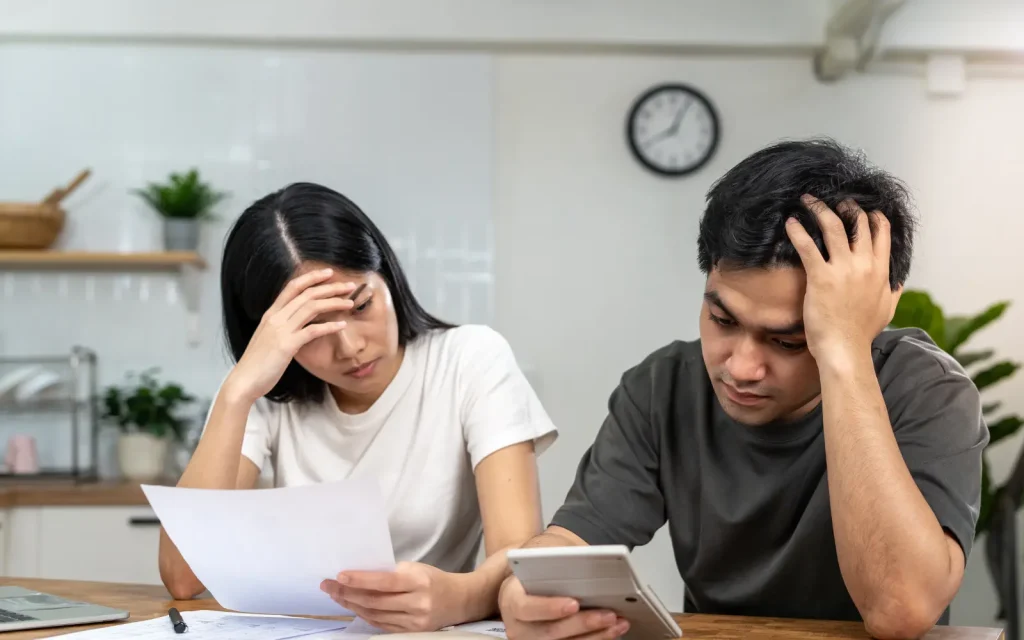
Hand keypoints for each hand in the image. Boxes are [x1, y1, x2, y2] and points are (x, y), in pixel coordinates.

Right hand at [225, 268, 355, 402]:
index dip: (311, 277)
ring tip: (350, 302)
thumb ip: (281, 326)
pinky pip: (312, 330)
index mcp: (271, 314)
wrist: (244, 380)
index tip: (329, 273)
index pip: (293, 287)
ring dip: (334, 302)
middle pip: (307, 294)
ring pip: (311, 307)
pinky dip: (330, 326)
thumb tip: (298, 322)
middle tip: (349, 285)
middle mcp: (275, 317)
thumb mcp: (268, 337)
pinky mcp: (287, 345)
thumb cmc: (257, 363)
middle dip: (330, 287)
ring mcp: (281, 330)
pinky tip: (342, 325)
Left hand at [320, 562, 461, 632]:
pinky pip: (381, 624)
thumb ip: (391, 573)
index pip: (384, 582)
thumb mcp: (415, 569)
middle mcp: (417, 603)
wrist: (458, 600)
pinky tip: (353, 607)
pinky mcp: (411, 632)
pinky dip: (365, 615)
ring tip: (336, 595)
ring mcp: (414, 621)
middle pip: (375, 601)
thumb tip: (359, 576)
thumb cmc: (433, 579)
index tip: (340, 576)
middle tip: (328, 586)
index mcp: (418, 581)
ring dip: (352, 605)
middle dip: (348, 593)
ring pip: (375, 614)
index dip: (360, 580)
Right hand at [498, 575, 629, 639]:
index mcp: (511, 599)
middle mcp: (518, 627)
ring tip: (618, 622)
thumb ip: (558, 562)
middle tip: (609, 614)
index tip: (574, 603)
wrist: (531, 583)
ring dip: (596, 636)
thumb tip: (589, 564)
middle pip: (551, 632)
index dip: (550, 607)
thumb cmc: (538, 570)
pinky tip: (613, 631)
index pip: (527, 607)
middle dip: (583, 624)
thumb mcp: (542, 557)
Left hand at [785, 195, 898, 362]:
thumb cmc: (861, 333)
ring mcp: (843, 269)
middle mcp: (865, 265)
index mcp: (881, 271)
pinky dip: (798, 230)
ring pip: (834, 226)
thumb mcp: (886, 309)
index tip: (863, 209)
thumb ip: (892, 291)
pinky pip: (808, 245)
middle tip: (833, 201)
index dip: (872, 216)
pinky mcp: (820, 276)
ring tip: (808, 201)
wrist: (845, 349)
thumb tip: (897, 281)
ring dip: (819, 209)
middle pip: (858, 223)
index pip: (882, 233)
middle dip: (846, 207)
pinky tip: (790, 222)